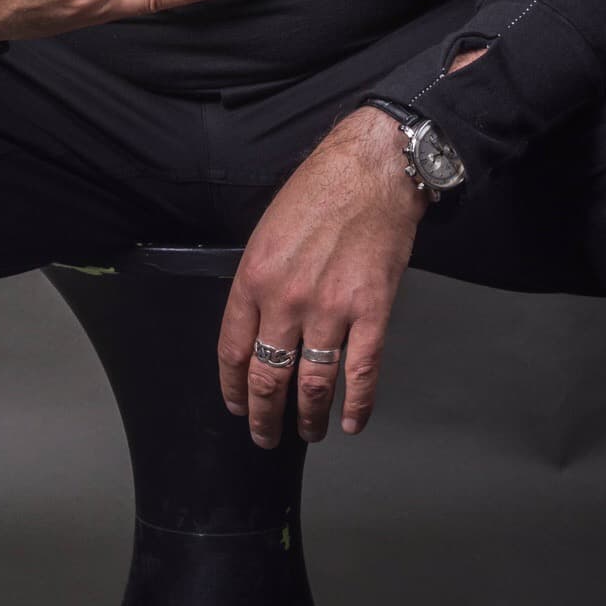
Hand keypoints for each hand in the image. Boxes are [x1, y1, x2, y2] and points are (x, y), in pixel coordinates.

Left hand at [217, 46, 486, 447]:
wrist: (372, 170)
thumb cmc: (318, 190)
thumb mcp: (268, 229)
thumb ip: (258, 279)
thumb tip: (256, 324)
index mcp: (254, 276)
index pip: (233, 349)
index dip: (234, 387)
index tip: (237, 405)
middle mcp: (286, 299)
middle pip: (268, 376)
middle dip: (264, 414)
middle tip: (265, 435)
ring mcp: (330, 309)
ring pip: (312, 384)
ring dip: (308, 417)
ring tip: (307, 432)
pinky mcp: (372, 312)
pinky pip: (361, 372)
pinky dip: (357, 405)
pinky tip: (351, 423)